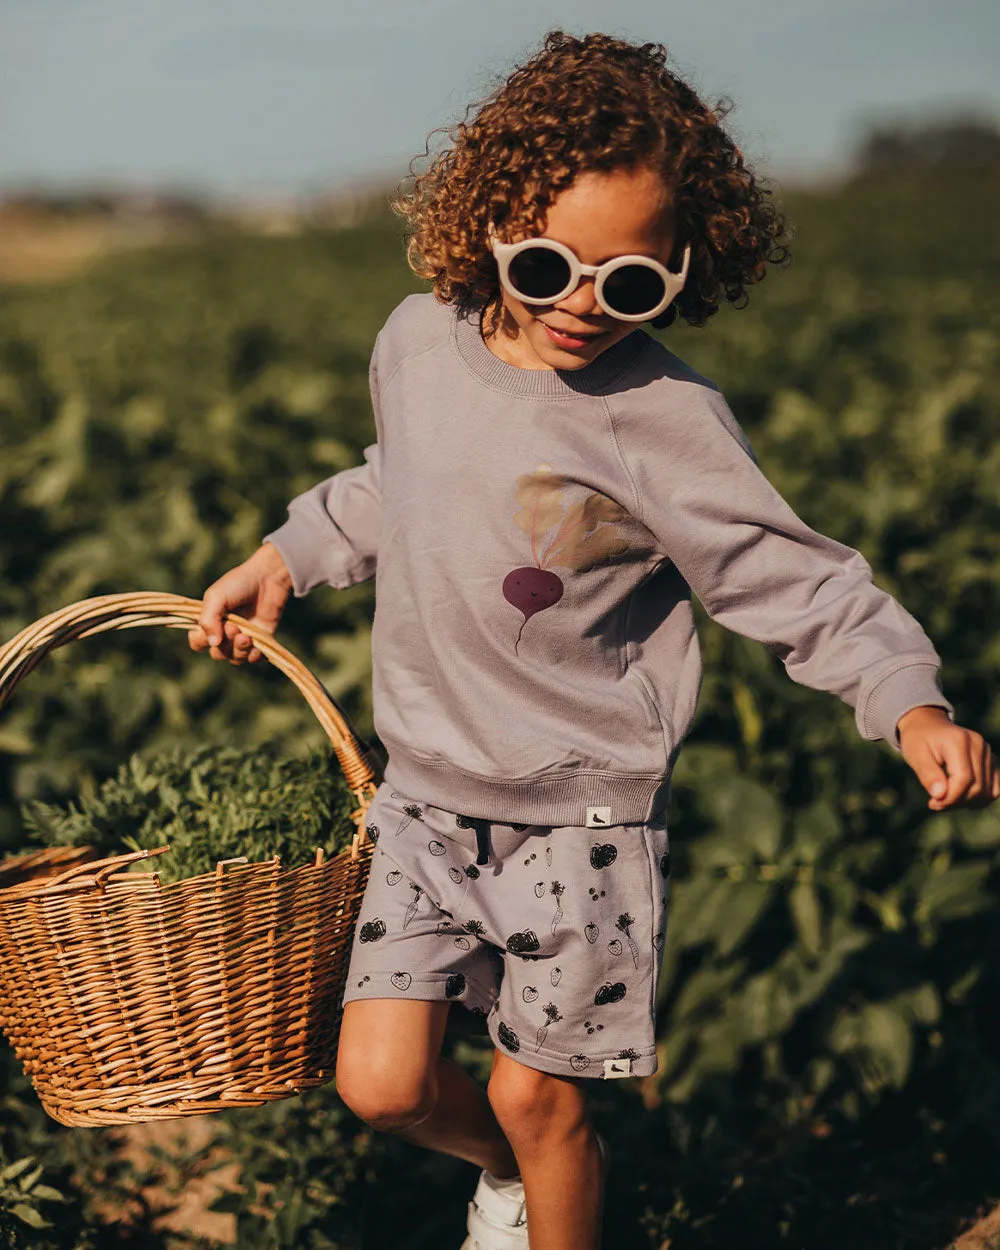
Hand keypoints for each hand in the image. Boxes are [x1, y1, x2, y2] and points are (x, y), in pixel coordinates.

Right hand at [187, 543, 293, 664]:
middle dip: (224, 644)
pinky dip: (253, 656)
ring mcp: (243, 637)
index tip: (210, 628)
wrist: (269, 578)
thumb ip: (208, 619)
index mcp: (210, 621)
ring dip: (239, 650)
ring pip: (235, 658)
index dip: (201, 640)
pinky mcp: (261, 641)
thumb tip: (213, 643)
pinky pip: (253, 659)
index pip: (197, 642)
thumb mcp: (216, 596)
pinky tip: (256, 646)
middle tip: (233, 627)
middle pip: (217, 653)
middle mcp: (225, 632)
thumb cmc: (239, 584)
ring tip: (246, 636)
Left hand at [897, 706, 999, 810]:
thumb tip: (940, 795)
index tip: (932, 803)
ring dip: (967, 802)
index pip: (963, 779)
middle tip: (936, 801)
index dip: (950, 797)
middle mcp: (978, 745)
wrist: (928, 725)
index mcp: (959, 741)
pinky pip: (994, 789)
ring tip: (947, 796)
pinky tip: (961, 795)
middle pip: (977, 787)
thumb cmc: (918, 740)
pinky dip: (979, 798)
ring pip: (988, 792)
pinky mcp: (991, 760)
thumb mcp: (915, 755)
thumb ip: (928, 775)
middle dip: (956, 801)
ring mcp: (988, 752)